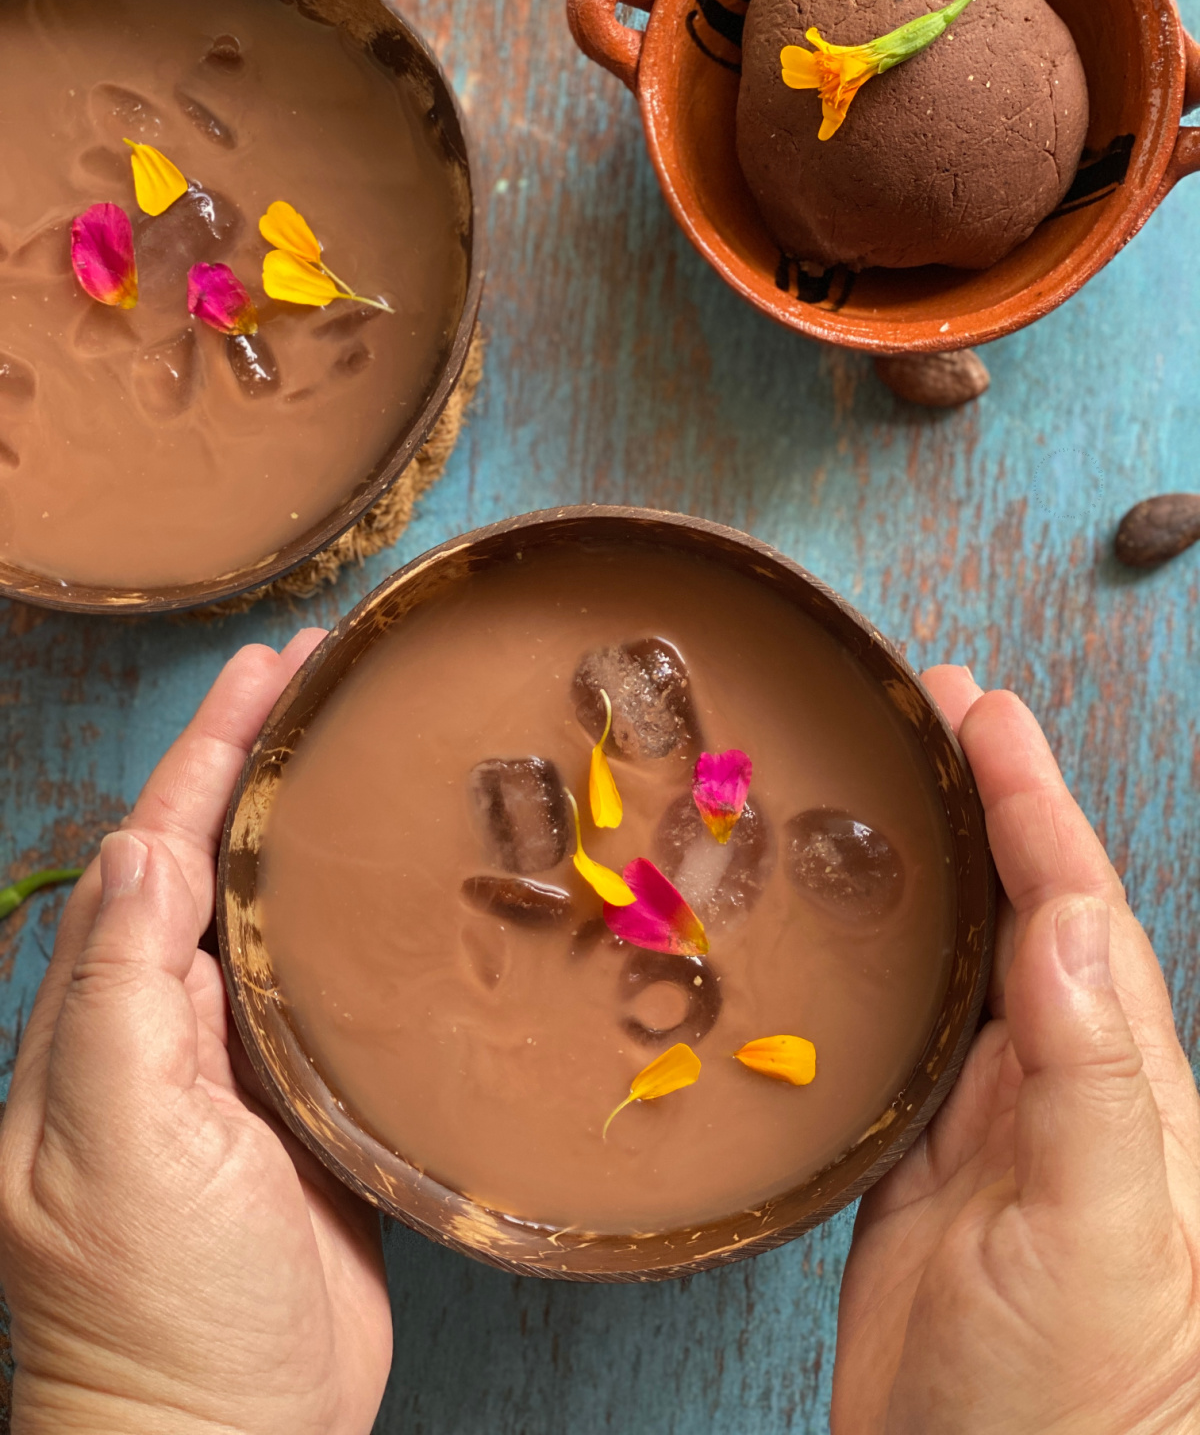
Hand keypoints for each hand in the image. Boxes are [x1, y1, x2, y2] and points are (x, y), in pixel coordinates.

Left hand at [0, 635, 391, 1434]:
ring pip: (278, 917)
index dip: (212, 753)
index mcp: (106, 1020)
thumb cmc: (152, 1309)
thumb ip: (119, 994)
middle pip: (219, 861)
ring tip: (369, 754)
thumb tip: (144, 842)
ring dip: (314, 831)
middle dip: (262, 763)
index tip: (271, 668)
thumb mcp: (118, 1144)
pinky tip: (406, 896)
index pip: (160, 849)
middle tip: (329, 679)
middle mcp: (167, 1028)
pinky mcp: (310, 1112)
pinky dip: (361, 927)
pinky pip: (332, 992)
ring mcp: (239, 1070)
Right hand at [831, 668, 1199, 1433]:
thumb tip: (1074, 921)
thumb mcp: (1104, 1238)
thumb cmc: (1078, 1402)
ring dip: (931, 863)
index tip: (980, 710)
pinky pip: (898, 1030)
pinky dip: (875, 959)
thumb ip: (1093, 1083)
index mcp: (1117, 1082)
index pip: (1075, 905)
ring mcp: (983, 1122)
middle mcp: (1054, 1083)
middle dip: (984, 798)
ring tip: (884, 785)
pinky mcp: (913, 1163)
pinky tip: (841, 934)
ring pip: (957, 956)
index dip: (1029, 799)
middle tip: (925, 708)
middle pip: (1018, 905)